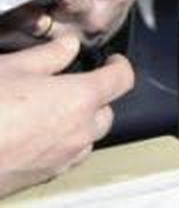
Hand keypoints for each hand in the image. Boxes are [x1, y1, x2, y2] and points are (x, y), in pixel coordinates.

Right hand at [0, 38, 133, 196]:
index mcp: (80, 99)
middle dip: (97, 98)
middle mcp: (79, 133)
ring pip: (87, 139)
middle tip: (73, 85)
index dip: (119, 66)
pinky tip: (34, 134)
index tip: (111, 61)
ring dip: (79, 124)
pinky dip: (60, 144)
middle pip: (107, 113)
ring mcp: (61, 160)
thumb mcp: (11, 68)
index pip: (122, 80)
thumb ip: (48, 55)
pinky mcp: (41, 178)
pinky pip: (65, 158)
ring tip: (51, 110)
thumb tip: (69, 45)